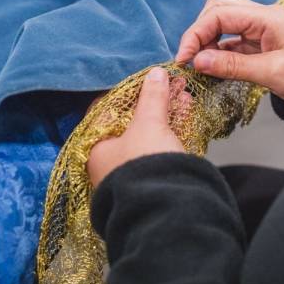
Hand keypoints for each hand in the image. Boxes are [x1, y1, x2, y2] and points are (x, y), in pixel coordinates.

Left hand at [87, 67, 187, 187]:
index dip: (129, 92)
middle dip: (155, 101)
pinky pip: (161, 148)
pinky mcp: (153, 178)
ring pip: (149, 135)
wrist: (167, 208)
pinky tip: (187, 115)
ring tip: (185, 96)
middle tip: (173, 85)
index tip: (147, 80)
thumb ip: (152, 97)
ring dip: (167, 114)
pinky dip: (172, 131)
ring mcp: (132, 172)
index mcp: (97, 148)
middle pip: (132, 122)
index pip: (108, 111)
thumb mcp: (148, 123)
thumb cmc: (145, 164)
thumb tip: (156, 74)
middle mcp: (110, 163)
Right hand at [175, 0, 283, 111]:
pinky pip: (230, 38)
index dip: (196, 34)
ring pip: (222, 21)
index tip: (184, 59)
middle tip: (190, 59)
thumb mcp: (272, 74)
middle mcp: (262, 16)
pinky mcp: (259, 41)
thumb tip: (198, 61)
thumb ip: (233, 66)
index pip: (219, 14)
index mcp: (267, 17)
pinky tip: (212, 66)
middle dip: (199, 31)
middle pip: (217, 8)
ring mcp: (260, 27)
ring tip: (200, 63)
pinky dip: (217, 49)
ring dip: (206, 39)